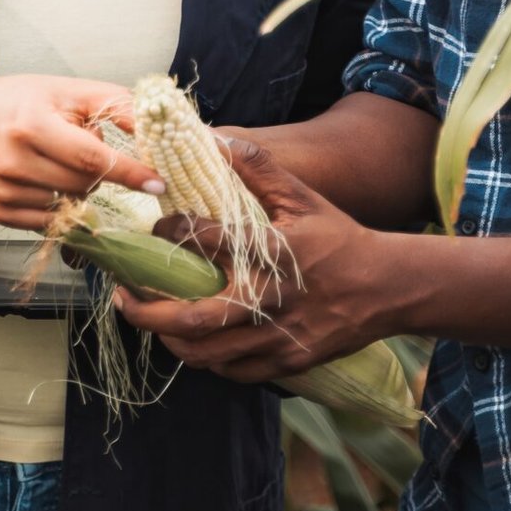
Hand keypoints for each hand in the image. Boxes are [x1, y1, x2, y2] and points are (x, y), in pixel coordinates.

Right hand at [0, 75, 164, 232]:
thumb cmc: (23, 102)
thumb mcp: (69, 91)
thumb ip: (115, 104)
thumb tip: (155, 129)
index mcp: (31, 124)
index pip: (91, 157)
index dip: (129, 172)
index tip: (158, 183)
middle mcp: (12, 160)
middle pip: (83, 184)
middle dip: (98, 172)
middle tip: (81, 149)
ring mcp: (2, 189)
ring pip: (69, 204)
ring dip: (76, 187)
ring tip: (55, 160)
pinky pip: (48, 221)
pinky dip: (57, 203)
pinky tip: (43, 179)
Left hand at [114, 137, 393, 379]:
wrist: (388, 287)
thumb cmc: (339, 238)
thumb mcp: (303, 196)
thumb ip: (258, 167)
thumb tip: (214, 139)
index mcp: (270, 251)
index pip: (203, 240)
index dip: (169, 233)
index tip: (156, 228)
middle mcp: (269, 299)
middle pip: (191, 319)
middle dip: (146, 312)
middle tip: (122, 297)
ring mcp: (277, 337)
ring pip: (205, 354)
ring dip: (168, 338)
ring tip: (150, 318)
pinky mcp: (286, 362)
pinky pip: (231, 371)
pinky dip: (204, 358)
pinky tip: (191, 339)